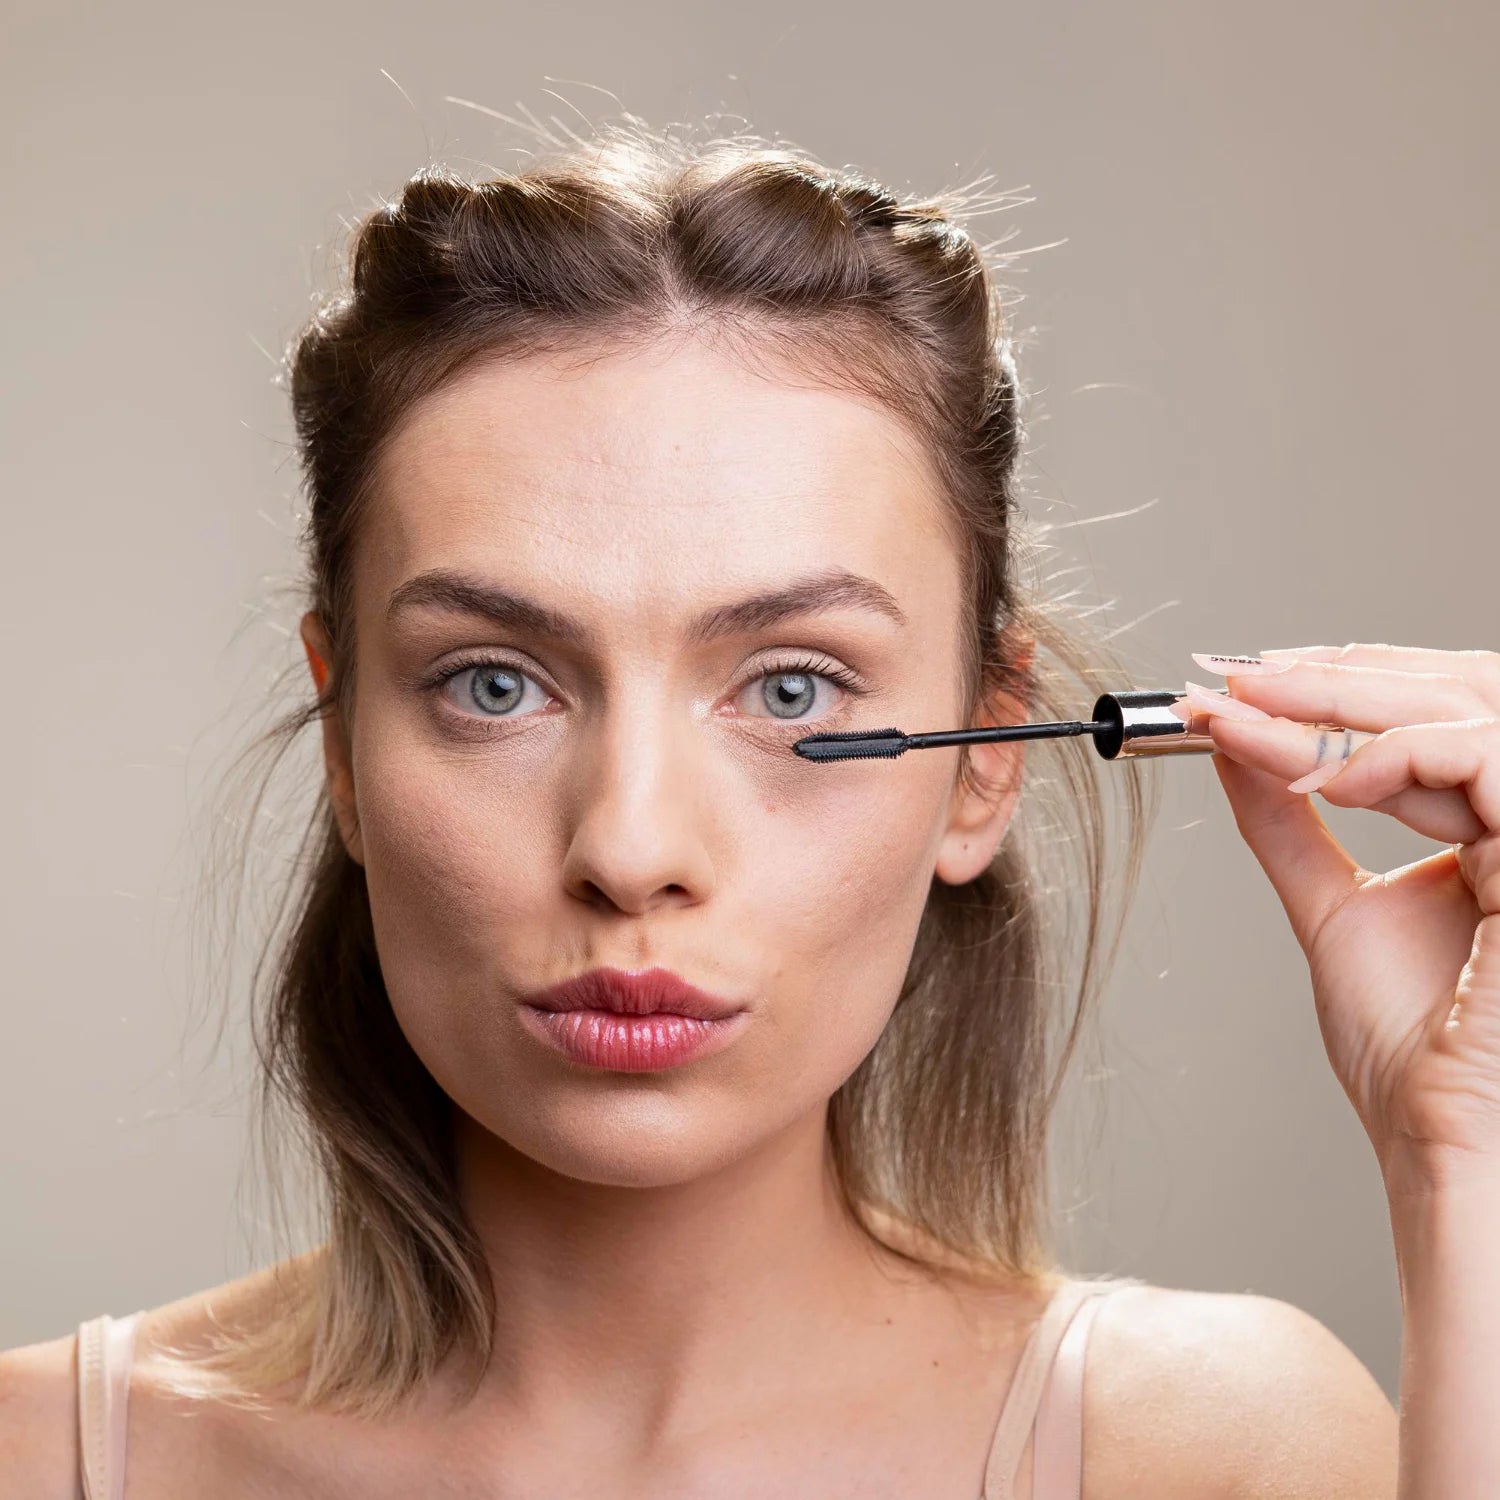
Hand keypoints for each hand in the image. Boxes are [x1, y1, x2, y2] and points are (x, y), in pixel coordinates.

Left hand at [1175, 643, 1499, 1201]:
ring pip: (1469, 705)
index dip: (1331, 689)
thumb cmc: (1406, 1050)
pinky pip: (1486, 758)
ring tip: (1250, 716)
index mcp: (1489, 830)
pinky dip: (1391, 752)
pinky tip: (1318, 779)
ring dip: (1343, 700)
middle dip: (1332, 674)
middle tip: (1233, 681)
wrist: (1439, 1137)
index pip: (1423, 719)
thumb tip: (1234, 746)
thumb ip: (1289, 825)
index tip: (1232, 692)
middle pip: (1454, 690)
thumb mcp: (1330, 908)